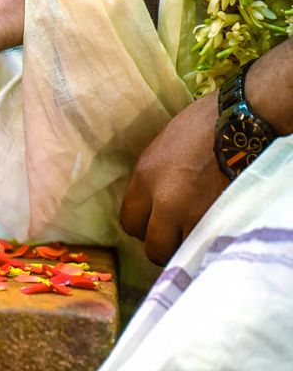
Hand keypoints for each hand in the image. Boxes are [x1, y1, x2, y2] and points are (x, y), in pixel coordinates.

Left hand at [120, 93, 230, 264]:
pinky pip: (206, 244)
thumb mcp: (161, 151)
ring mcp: (194, 213)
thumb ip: (151, 182)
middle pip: (153, 246)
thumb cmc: (202, 125)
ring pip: (181, 250)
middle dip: (163, 245)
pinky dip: (207, 243)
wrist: (241, 120)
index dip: (142, 228)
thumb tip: (149, 206)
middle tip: (176, 235)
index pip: (129, 223)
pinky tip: (211, 230)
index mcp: (145, 178)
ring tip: (196, 233)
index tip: (154, 225)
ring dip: (187, 246)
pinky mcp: (220, 218)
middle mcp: (164, 200)